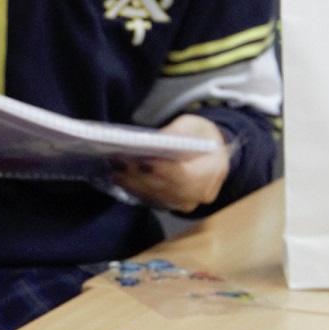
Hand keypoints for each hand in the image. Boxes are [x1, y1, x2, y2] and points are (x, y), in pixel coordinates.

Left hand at [111, 114, 229, 213]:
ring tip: (115, 167)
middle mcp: (201, 193)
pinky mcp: (172, 205)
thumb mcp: (192, 125)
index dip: (162, 170)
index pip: (185, 176)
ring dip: (133, 183)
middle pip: (166, 189)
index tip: (140, 160)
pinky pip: (152, 200)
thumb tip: (155, 141)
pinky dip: (135, 188)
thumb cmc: (199, 135)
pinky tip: (120, 176)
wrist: (209, 152)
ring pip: (156, 196)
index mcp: (213, 170)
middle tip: (119, 161)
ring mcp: (186, 203)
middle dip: (140, 176)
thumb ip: (177, 133)